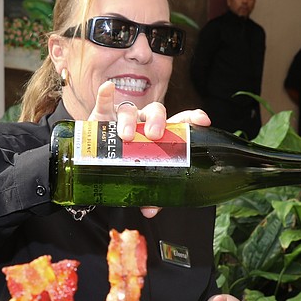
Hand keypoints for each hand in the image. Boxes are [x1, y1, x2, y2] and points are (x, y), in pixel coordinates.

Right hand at [89, 83, 211, 217]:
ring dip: (130, 119)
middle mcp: (143, 121)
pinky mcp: (101, 116)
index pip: (180, 122)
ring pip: (130, 110)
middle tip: (155, 135)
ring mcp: (122, 117)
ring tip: (126, 135)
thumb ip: (148, 193)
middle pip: (156, 112)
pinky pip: (104, 102)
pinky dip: (106, 95)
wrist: (97, 160)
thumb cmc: (127, 165)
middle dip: (157, 121)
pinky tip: (108, 90)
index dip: (192, 119)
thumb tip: (150, 210)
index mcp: (160, 134)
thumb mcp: (139, 178)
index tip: (202, 121)